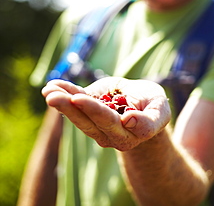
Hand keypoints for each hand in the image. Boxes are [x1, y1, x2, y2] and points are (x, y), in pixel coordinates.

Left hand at [42, 77, 170, 150]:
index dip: (94, 110)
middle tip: (52, 96)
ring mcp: (95, 122)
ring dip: (61, 101)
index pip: (107, 121)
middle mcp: (107, 133)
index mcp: (126, 135)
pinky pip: (75, 101)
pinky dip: (64, 92)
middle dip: (69, 107)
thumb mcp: (160, 112)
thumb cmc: (154, 108)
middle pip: (86, 120)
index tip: (79, 99)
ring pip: (77, 113)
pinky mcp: (88, 108)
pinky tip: (52, 85)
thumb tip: (129, 121)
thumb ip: (149, 122)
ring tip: (47, 90)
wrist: (144, 104)